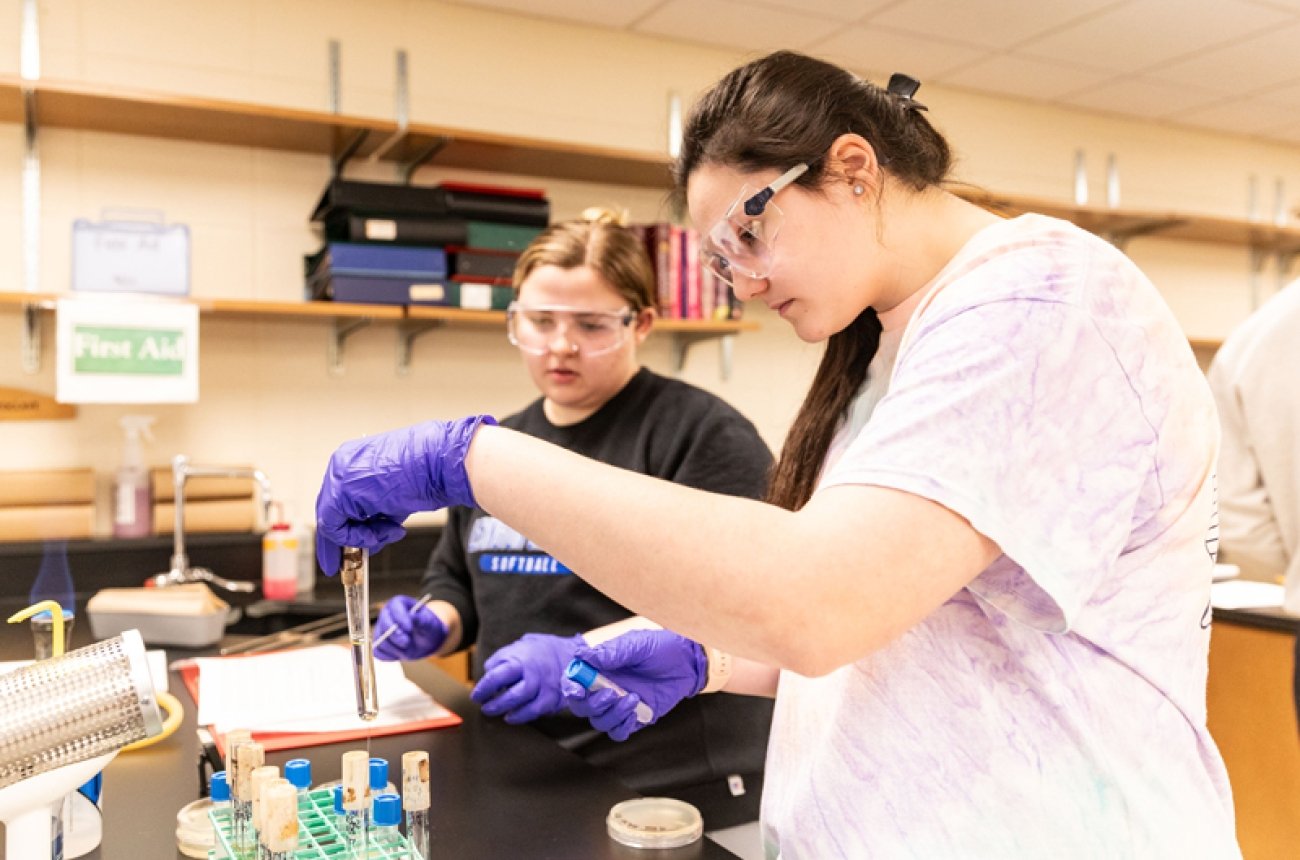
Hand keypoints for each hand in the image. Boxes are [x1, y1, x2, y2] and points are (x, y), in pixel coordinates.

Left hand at [315, 416, 495, 574]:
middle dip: (347, 540)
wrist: (440, 463)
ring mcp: (339, 475)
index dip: (343, 530)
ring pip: (332, 522)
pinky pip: (334, 526)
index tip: (343, 554)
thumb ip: (376, 515)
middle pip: (332, 513)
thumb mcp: (395, 499)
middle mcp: (342, 466)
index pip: (337, 502)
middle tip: (351, 562)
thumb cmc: (428, 474)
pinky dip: (357, 537)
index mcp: (353, 461)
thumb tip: (369, 538)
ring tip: (391, 532)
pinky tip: (385, 531)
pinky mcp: (340, 489)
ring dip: (362, 537)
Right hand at [373, 595, 446, 661]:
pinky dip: (389, 656)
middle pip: (384, 623)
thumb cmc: (428, 628)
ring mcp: (381, 629)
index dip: (400, 618)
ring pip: (380, 640)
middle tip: (407, 643)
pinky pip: (378, 652)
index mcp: (399, 604)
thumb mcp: (429, 623)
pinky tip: (400, 654)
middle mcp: (387, 614)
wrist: (426, 641)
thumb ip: (421, 619)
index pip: (394, 607)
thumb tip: (412, 616)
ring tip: (408, 647)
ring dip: (395, 648)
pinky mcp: (379, 643)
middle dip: (395, 635)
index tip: (409, 628)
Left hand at [469, 633, 583, 723]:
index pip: (497, 676)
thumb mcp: (523, 643)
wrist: (576, 655)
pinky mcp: (553, 699)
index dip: (483, 688)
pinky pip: (534, 712)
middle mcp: (534, 674)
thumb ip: (505, 656)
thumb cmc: (545, 649)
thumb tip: (489, 669)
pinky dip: (521, 716)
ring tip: (495, 712)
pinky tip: (512, 717)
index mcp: (523, 658)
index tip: (476, 695)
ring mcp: (545, 688)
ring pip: (522, 705)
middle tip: (484, 706)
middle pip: (510, 694)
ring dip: (505, 710)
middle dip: (494, 703)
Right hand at [560, 630, 706, 741]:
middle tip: (610, 694)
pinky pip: (618, 732)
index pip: (574, 681)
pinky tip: (635, 712)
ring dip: (611, 714)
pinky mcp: (634, 717)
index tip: (578, 690)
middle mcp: (605, 687)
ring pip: (599, 721)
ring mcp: (619, 704)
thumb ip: (611, 652)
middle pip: (582, 706)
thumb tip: (583, 655)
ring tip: (632, 699)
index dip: (570, 687)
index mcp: (600, 668)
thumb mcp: (636, 645)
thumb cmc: (660, 647)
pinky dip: (622, 727)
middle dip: (591, 704)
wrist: (688, 661)